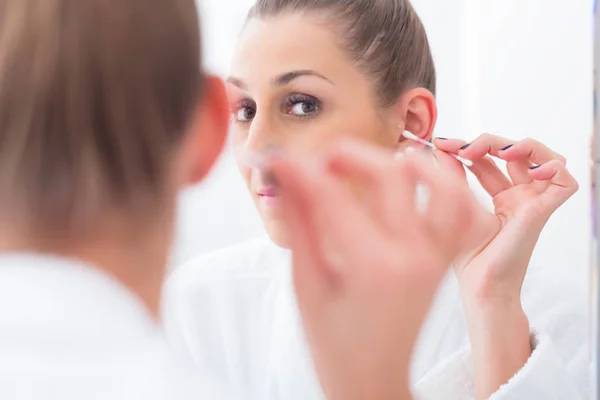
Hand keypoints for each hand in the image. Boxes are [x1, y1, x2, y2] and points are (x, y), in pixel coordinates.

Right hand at [268, 140, 484, 399]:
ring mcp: (435, 257)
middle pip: (391, 175)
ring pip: (444, 186)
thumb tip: (284, 175)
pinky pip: (463, 214)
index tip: (277, 160)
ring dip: (413, 162)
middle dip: (351, 154)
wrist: (372, 379)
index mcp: (371, 266)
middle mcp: (412, 256)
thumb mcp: (306, 283)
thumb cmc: (333, 341)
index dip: (300, 170)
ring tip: (380, 162)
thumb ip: (298, 223)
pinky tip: (417, 185)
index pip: (331, 196)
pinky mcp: (444, 260)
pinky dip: (448, 189)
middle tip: (322, 160)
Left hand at [434, 134, 577, 398]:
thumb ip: (451, 176)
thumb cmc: (466, 258)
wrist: (478, 287)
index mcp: (501, 199)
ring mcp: (533, 203)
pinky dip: (554, 166)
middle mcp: (520, 198)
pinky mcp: (543, 211)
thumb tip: (440, 147)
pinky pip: (565, 181)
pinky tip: (529, 166)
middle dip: (488, 142)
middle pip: (515, 153)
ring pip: (545, 157)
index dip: (468, 146)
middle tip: (461, 146)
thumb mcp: (454, 206)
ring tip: (495, 150)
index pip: (490, 160)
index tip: (440, 144)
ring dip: (521, 145)